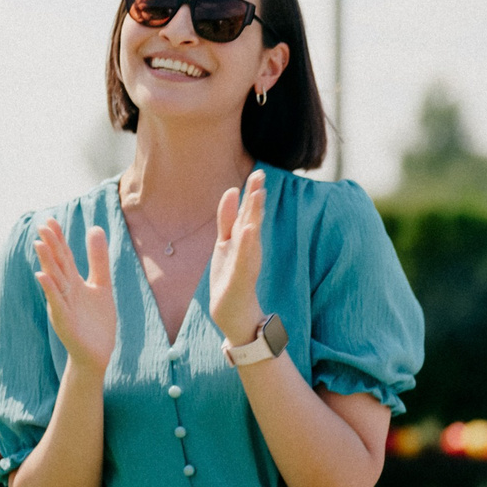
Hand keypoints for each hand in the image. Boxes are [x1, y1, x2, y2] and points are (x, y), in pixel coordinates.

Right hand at [32, 217, 116, 375]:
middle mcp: (65, 291)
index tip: (51, 220)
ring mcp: (63, 305)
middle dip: (51, 246)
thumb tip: (96, 228)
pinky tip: (42, 276)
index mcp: (74, 282)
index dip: (59, 239)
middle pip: (57, 264)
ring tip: (39, 244)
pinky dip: (50, 290)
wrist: (97, 353)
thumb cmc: (96, 320)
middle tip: (43, 226)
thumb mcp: (102, 285)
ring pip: (54, 281)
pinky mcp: (64, 321)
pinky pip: (56, 303)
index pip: (65, 256)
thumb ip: (98, 259)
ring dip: (46, 263)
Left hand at [208, 169, 266, 345]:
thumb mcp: (225, 243)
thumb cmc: (231, 278)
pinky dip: (248, 243)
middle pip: (252, 219)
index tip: (258, 173)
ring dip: (254, 216)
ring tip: (257, 195)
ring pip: (251, 235)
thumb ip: (227, 219)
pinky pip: (244, 257)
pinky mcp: (241, 278)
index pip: (249, 212)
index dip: (252, 193)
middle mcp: (248, 249)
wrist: (233, 314)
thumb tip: (231, 191)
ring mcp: (246, 263)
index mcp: (243, 239)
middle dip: (255, 199)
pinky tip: (250, 229)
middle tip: (261, 176)